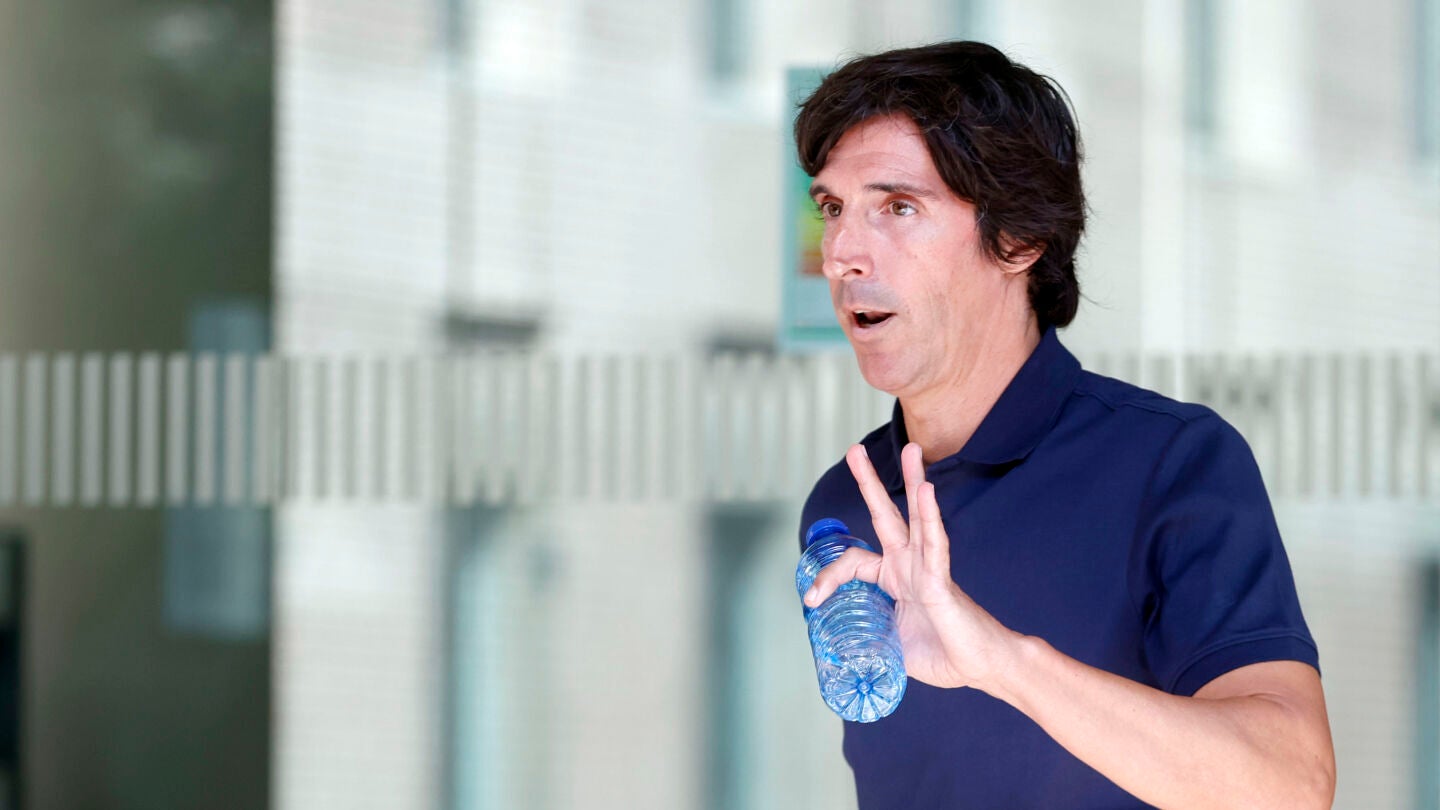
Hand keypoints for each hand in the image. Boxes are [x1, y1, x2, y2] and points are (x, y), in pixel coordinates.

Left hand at [803, 442, 1020, 691]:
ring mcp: (927, 568)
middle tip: (855, 451)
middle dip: (870, 482)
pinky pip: (936, 544)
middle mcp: (909, 565)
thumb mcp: (891, 643)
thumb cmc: (942, 654)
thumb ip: (872, 634)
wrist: (979, 667)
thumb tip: (847, 647)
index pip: (853, 561)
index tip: (810, 600)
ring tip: (912, 449)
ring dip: (913, 480)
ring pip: (916, 517)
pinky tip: (926, 491)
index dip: (828, 576)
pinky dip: (930, 517)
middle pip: (886, 515)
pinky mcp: (942, 580)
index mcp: (894, 578)